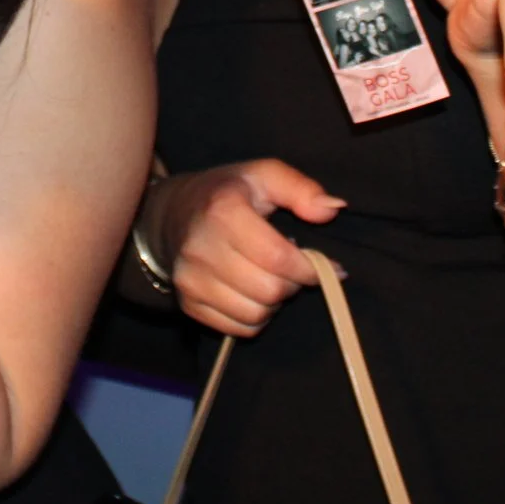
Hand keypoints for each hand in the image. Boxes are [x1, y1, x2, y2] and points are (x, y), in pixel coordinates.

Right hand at [148, 160, 343, 336]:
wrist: (172, 215)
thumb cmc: (227, 193)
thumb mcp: (264, 175)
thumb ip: (300, 188)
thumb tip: (332, 209)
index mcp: (222, 212)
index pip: (278, 257)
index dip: (310, 268)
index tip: (327, 266)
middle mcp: (200, 248)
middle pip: (269, 291)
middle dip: (293, 283)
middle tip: (293, 268)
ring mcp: (190, 280)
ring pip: (255, 315)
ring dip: (274, 302)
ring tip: (271, 277)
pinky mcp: (187, 304)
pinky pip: (237, 329)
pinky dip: (255, 316)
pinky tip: (252, 291)